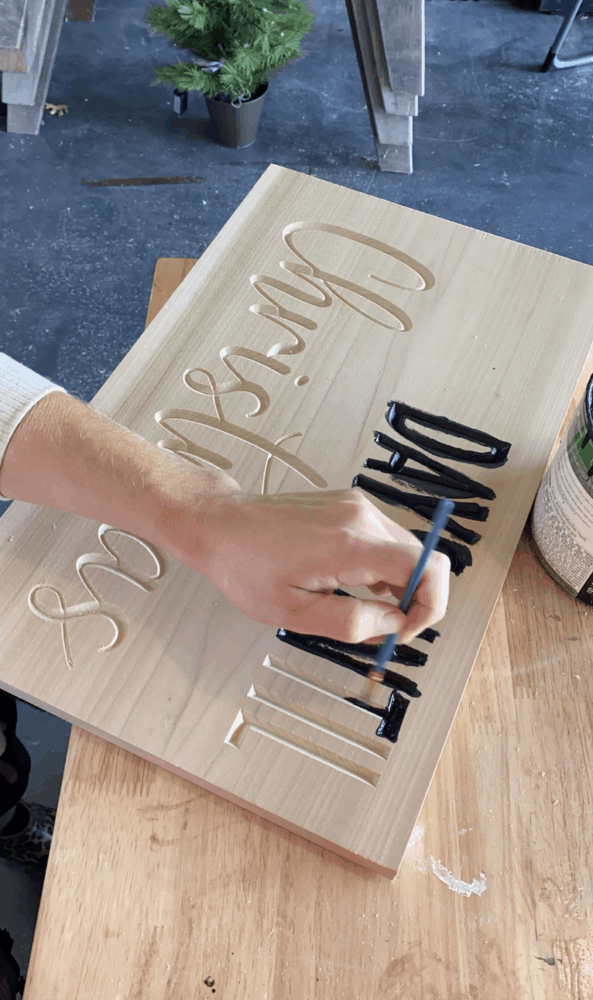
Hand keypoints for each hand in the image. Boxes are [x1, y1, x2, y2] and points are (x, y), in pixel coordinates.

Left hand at [175, 487, 450, 643]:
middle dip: (414, 601)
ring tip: (360, 607)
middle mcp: (359, 517)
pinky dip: (383, 568)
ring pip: (406, 551)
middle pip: (423, 559)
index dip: (430, 604)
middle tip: (384, 629)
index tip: (407, 629)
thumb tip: (393, 625)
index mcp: (348, 544)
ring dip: (398, 586)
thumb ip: (351, 623)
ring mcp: (356, 507)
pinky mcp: (350, 505)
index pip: (425, 565)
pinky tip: (352, 584)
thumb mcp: (293, 612)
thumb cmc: (245, 564)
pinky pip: (385, 540)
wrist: (221, 524)